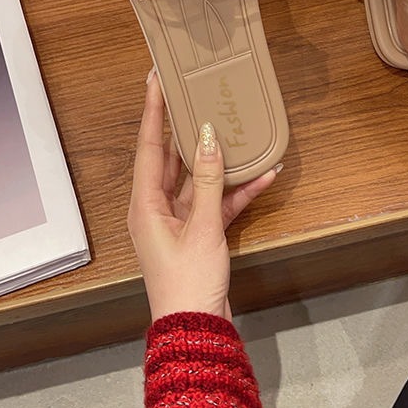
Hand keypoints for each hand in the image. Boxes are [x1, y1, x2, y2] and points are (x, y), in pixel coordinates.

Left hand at [128, 73, 277, 321]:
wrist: (197, 328)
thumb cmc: (188, 280)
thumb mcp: (202, 227)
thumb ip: (209, 181)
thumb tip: (210, 138)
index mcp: (144, 203)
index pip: (148, 145)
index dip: (152, 110)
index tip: (155, 79)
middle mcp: (156, 206)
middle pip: (171, 157)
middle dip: (184, 127)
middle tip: (194, 93)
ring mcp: (178, 219)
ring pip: (198, 178)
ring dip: (218, 159)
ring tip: (233, 125)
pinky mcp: (198, 232)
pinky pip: (216, 203)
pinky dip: (236, 191)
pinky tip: (263, 175)